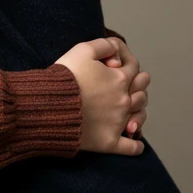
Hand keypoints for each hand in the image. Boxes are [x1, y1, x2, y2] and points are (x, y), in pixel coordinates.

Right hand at [57, 38, 145, 156]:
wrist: (49, 106)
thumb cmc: (65, 77)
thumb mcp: (82, 50)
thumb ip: (103, 45)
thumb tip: (116, 48)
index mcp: (119, 79)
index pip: (134, 67)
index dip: (128, 62)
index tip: (118, 64)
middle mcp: (123, 101)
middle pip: (142, 92)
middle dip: (137, 86)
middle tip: (128, 86)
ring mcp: (118, 123)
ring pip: (140, 115)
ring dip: (138, 110)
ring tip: (130, 108)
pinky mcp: (109, 142)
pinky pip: (131, 147)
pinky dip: (136, 146)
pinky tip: (134, 140)